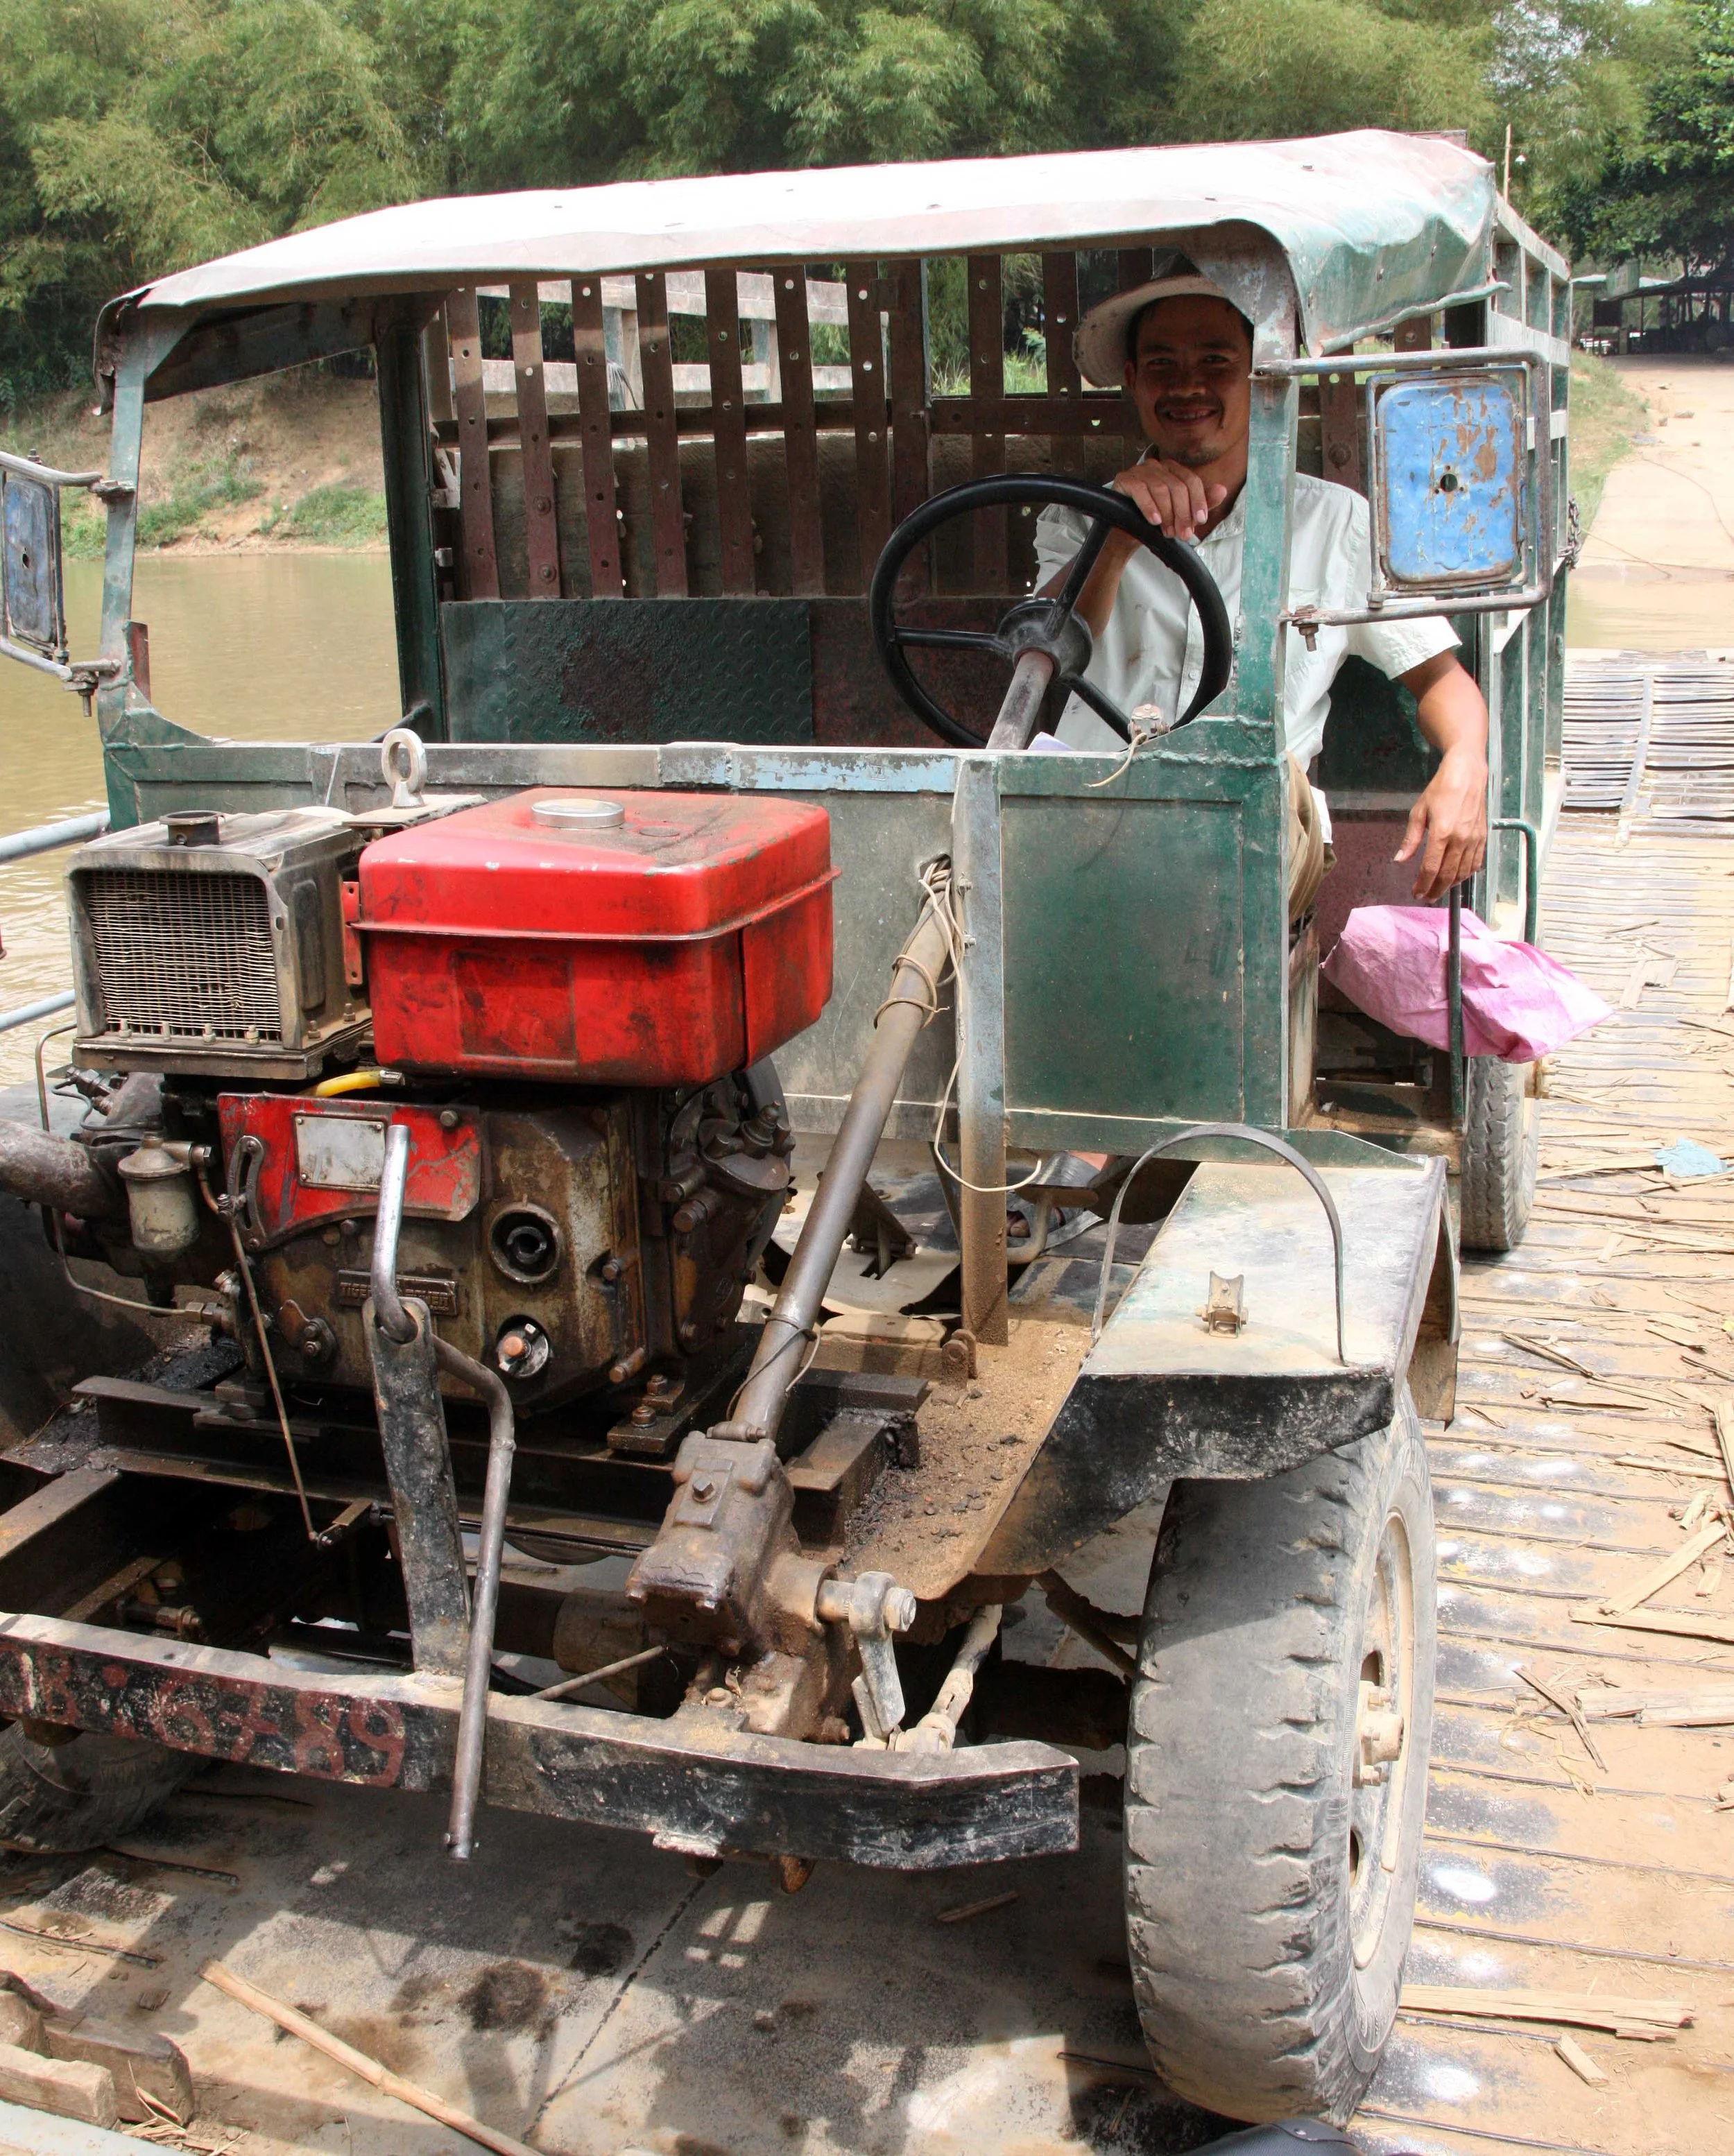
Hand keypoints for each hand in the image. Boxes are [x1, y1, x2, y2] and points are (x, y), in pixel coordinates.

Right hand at [1109, 456, 1227, 541]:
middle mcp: (1156, 466)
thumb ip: (1200, 503)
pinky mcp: (1124, 480)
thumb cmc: (1154, 522)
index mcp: (1172, 470)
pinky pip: (1140, 490)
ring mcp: (1139, 471)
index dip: (1198, 501)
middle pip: (1177, 486)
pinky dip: (1149, 507)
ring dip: (1167, 514)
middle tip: (1183, 534)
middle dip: (1183, 513)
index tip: (1200, 521)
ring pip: (1161, 489)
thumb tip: (1222, 490)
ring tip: (1167, 532)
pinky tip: (1154, 521)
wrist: (1126, 533)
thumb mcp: (1181, 514)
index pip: (1191, 480)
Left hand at [1395, 747, 1487, 903]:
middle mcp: (1460, 840)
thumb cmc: (1440, 790)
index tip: (1415, 893)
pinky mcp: (1483, 838)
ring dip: (1450, 885)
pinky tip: (1457, 877)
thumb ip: (1410, 839)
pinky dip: (1466, 875)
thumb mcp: (1419, 812)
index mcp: (1441, 834)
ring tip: (1439, 889)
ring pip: (1462, 873)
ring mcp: (1474, 840)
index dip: (1422, 884)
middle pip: (1447, 875)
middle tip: (1426, 897)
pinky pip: (1476, 863)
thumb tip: (1399, 861)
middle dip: (1435, 890)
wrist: (1467, 775)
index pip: (1430, 868)